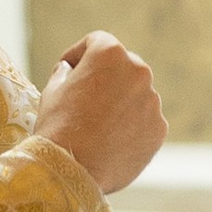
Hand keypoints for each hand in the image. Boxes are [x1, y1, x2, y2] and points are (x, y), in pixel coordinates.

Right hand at [35, 31, 165, 193]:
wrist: (73, 169)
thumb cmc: (58, 126)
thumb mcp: (52, 91)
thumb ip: (65, 73)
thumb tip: (69, 70)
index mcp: (110, 54)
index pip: (97, 42)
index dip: (79, 55)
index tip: (69, 70)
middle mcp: (138, 70)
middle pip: (122, 67)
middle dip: (105, 79)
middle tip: (84, 101)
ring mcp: (152, 101)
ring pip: (135, 95)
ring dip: (119, 104)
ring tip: (97, 128)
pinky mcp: (159, 128)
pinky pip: (144, 121)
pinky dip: (130, 127)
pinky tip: (110, 143)